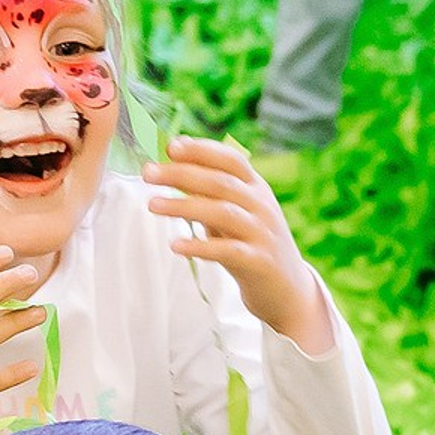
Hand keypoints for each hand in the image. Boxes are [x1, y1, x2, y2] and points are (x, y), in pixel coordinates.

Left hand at [145, 138, 334, 354]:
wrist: (286, 288)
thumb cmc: (250, 243)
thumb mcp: (235, 212)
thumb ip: (210, 192)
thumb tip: (171, 166)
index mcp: (256, 188)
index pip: (231, 160)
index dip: (202, 150)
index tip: (171, 146)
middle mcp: (262, 206)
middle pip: (220, 183)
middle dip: (181, 174)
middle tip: (147, 173)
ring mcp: (263, 233)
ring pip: (222, 212)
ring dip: (184, 206)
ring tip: (152, 204)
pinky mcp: (259, 261)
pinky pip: (227, 251)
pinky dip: (200, 246)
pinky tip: (175, 245)